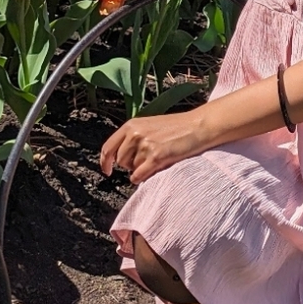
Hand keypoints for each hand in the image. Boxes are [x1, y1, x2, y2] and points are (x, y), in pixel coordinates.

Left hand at [100, 109, 215, 183]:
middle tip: (147, 159)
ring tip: (157, 159)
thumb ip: (133, 137)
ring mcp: (145, 145)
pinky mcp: (156, 157)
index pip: (108, 147)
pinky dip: (142, 178)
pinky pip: (138, 176)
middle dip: (130, 165)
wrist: (197, 126)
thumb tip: (119, 157)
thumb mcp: (149, 125)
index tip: (106, 170)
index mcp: (131, 125)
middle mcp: (135, 134)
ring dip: (141, 169)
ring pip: (131, 169)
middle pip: (120, 161)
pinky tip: (152, 171)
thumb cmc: (176, 127)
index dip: (105, 161)